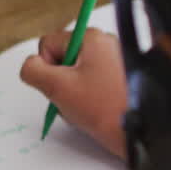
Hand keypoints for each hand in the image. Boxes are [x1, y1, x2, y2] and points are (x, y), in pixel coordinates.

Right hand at [19, 28, 127, 157]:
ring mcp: (114, 60)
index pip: (48, 44)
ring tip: (88, 107)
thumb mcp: (58, 88)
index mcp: (91, 38)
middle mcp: (105, 43)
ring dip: (73, 92)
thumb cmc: (106, 109)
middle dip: (61, 82)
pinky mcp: (120, 77)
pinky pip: (91, 82)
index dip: (47, 68)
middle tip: (75, 99)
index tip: (61, 85)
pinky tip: (97, 110)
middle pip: (63, 59)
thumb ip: (33, 71)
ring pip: (76, 73)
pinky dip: (88, 97)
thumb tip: (30, 65)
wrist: (141, 132)